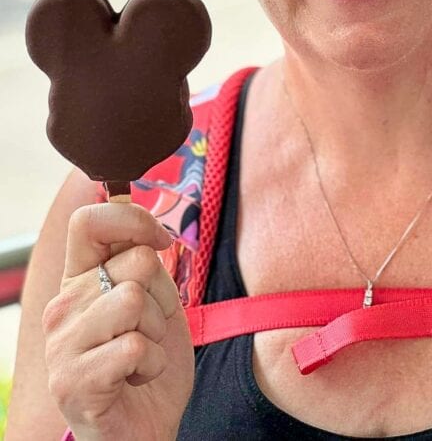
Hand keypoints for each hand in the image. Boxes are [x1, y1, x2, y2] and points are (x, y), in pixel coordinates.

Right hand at [43, 203, 193, 440]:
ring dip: (157, 332)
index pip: (88, 221)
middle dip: (162, 296)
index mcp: (79, 280)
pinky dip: (151, 364)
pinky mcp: (73, 382)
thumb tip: (146, 224)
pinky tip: (135, 378)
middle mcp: (62, 307)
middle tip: (151, 329)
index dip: (133, 219)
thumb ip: (145, 264)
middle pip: (135, 262)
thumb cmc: (148, 363)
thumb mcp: (155, 302)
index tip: (160, 242)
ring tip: (141, 354)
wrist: (144, 430)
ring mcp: (62, 345)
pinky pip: (134, 346)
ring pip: (133, 300)